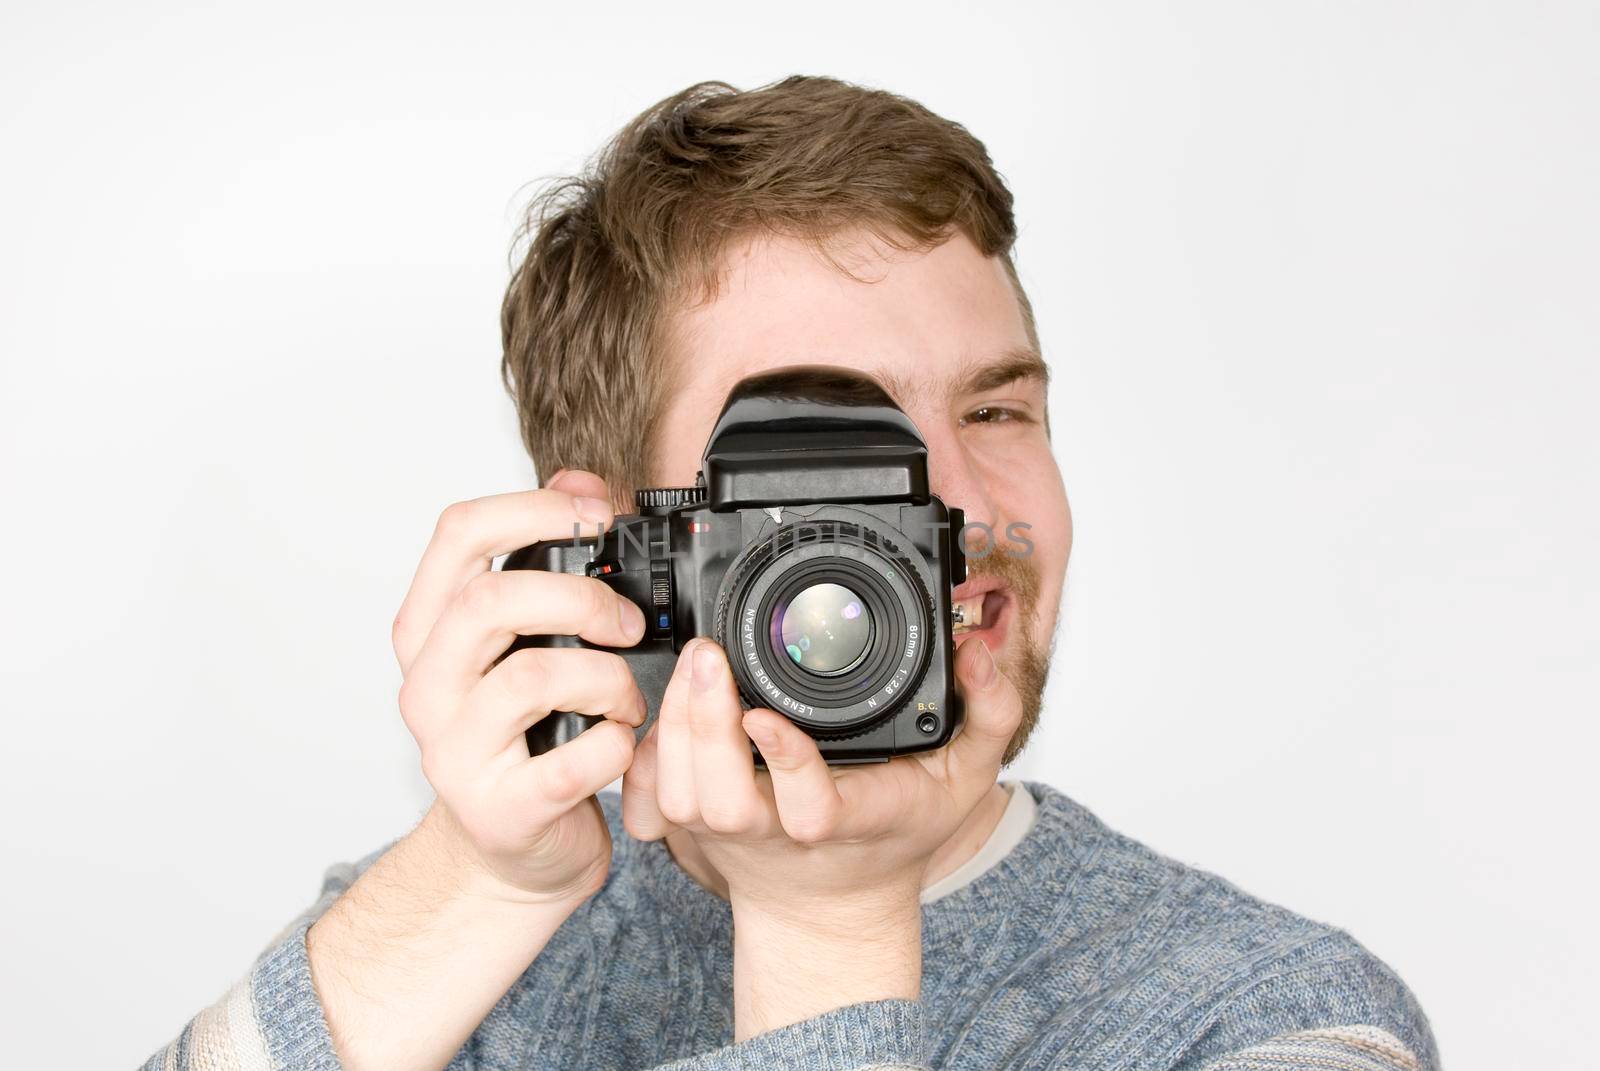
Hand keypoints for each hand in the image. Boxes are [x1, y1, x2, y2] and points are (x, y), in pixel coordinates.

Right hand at [391, 469, 648, 903]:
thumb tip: (581, 482)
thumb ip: (545, 564)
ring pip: (534, 678)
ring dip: (607, 678)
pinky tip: (620, 743)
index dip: (533, 508)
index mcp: (428, 632)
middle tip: (627, 622)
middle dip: (579, 597)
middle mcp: (427, 687)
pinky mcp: (501, 808)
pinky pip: (573, 760)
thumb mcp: (524, 644)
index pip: (456, 535)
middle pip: (490, 602)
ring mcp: (455, 752)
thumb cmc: (522, 739)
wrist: (512, 856)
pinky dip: (615, 744)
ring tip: (626, 696)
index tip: (595, 515)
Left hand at [620, 632, 1021, 1035]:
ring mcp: (729, 838)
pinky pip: (653, 799)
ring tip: (693, 664)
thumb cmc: (897, 833)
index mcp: (848, 821)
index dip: (786, 763)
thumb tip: (980, 654)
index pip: (811, 807)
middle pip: (724, 801)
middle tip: (709, 655)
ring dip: (676, 729)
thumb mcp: (966, 779)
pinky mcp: (692, 832)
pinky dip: (649, 751)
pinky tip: (665, 701)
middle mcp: (779, 834)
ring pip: (682, 796)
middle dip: (707, 728)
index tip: (764, 713)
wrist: (835, 904)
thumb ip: (991, 715)